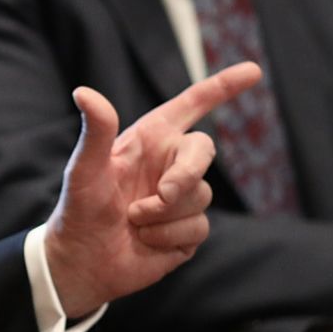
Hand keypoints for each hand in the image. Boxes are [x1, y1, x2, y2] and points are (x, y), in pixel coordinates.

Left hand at [43, 62, 257, 318]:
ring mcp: (182, 198)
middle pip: (204, 152)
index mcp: (151, 139)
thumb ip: (96, 131)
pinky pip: (197, 227)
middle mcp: (170, 163)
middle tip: (161, 194)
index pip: (193, 105)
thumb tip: (83, 92)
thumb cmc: (79, 209)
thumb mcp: (84, 169)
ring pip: (200, 196)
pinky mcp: (189, 230)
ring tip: (132, 221)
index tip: (253, 70)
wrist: (83, 261)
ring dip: (163, 214)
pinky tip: (145, 241)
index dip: (223, 87)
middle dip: (185, 174)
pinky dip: (167, 236)